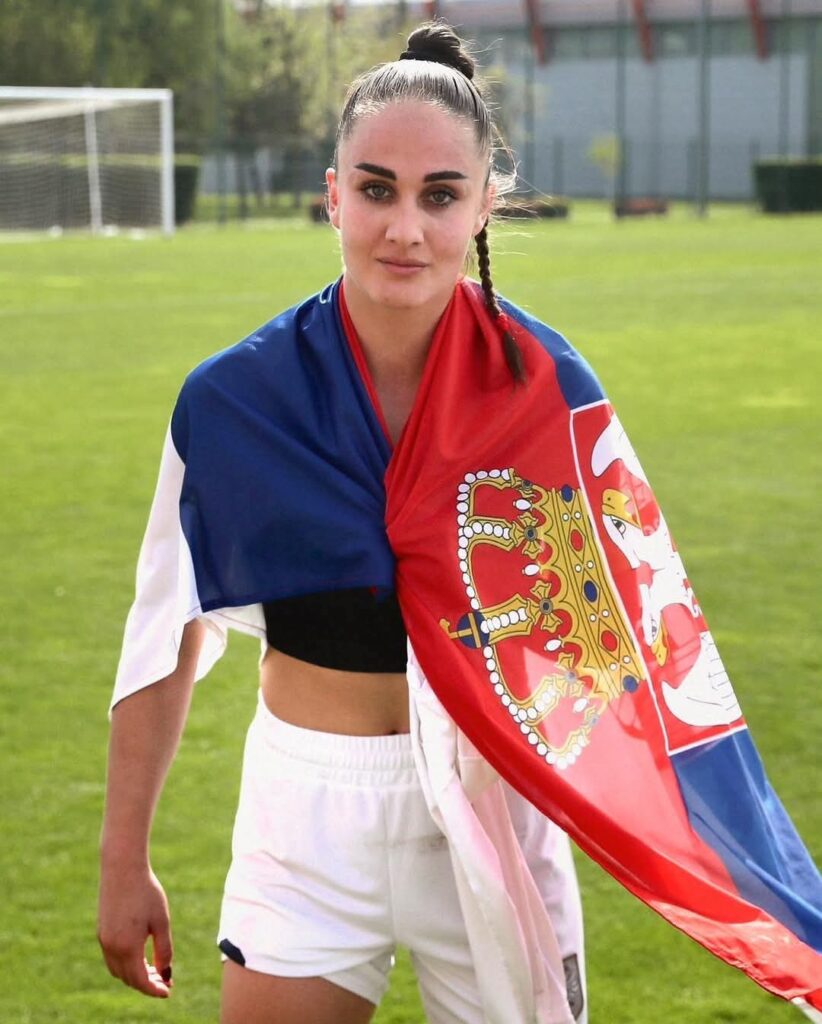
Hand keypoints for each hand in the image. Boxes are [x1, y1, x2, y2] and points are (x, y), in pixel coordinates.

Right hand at [98, 862, 173, 997]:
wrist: (122, 868)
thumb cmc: (146, 891)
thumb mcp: (161, 921)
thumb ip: (164, 949)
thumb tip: (165, 973)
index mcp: (127, 947)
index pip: (141, 981)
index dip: (155, 989)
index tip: (168, 992)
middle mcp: (111, 948)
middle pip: (128, 978)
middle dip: (146, 984)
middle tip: (164, 982)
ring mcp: (103, 940)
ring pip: (118, 970)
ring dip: (134, 975)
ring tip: (154, 971)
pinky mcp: (101, 931)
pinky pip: (112, 958)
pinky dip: (125, 964)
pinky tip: (140, 956)